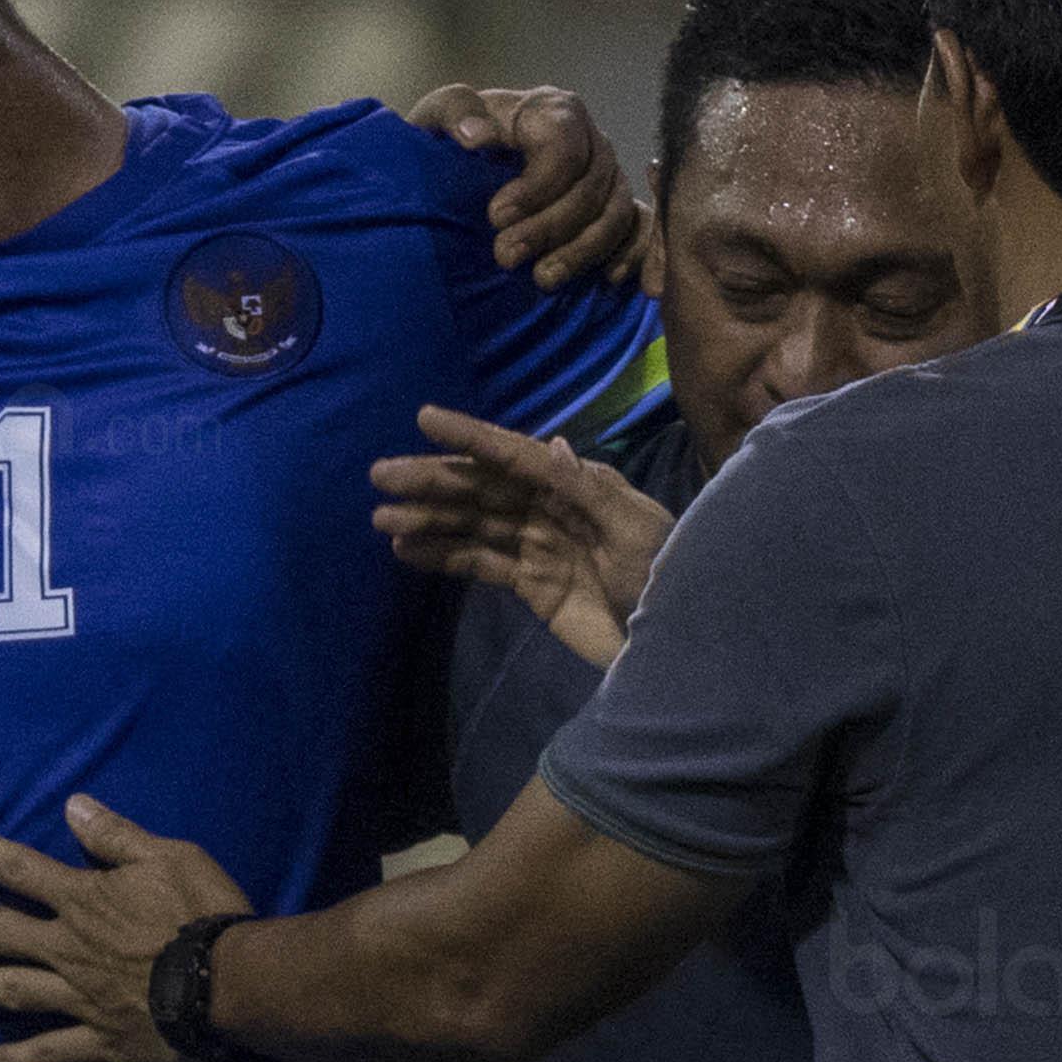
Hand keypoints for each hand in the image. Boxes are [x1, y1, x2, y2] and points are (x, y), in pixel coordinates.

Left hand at [0, 795, 251, 1061]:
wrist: (235, 986)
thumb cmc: (205, 914)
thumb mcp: (169, 856)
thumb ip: (116, 835)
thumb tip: (72, 805)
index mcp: (84, 901)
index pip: (19, 868)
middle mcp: (68, 948)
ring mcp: (78, 998)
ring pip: (10, 990)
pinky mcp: (99, 1042)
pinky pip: (48, 1053)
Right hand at [371, 404, 674, 667]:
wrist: (680, 642)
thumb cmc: (669, 574)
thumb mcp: (633, 529)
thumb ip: (588, 490)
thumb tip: (546, 445)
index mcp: (577, 483)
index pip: (515, 455)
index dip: (472, 436)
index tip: (426, 418)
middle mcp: (551, 506)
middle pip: (482, 488)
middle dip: (432, 480)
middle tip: (380, 474)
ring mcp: (537, 544)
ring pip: (472, 525)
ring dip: (428, 519)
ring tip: (382, 518)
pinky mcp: (530, 583)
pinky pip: (479, 563)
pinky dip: (442, 556)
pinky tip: (407, 550)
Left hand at [406, 84, 646, 289]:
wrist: (464, 164)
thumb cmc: (455, 138)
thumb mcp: (439, 116)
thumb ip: (453, 111)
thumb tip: (474, 135)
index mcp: (554, 111)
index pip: (563, 148)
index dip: (536, 187)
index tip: (495, 216)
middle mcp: (591, 141)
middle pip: (590, 188)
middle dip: (550, 228)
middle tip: (505, 257)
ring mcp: (610, 176)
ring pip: (616, 214)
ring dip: (583, 251)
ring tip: (542, 279)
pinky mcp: (619, 207)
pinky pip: (643, 230)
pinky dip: (633, 254)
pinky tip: (606, 279)